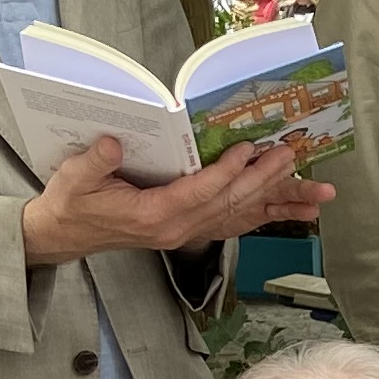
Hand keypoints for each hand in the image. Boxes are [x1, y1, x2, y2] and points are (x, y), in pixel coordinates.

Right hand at [20, 135, 332, 266]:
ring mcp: (185, 232)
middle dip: (263, 179)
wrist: (65, 235)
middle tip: (290, 154)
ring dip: (276, 200)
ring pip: (238, 215)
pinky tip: (290, 208)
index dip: (224, 172)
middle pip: (229, 203)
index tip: (247, 150)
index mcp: (154, 216)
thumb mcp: (73, 180)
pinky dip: (262, 213)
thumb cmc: (70, 204)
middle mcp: (177, 228)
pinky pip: (232, 222)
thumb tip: (112, 143)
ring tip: (314, 189)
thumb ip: (93, 163)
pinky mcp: (187, 230)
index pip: (198, 192)